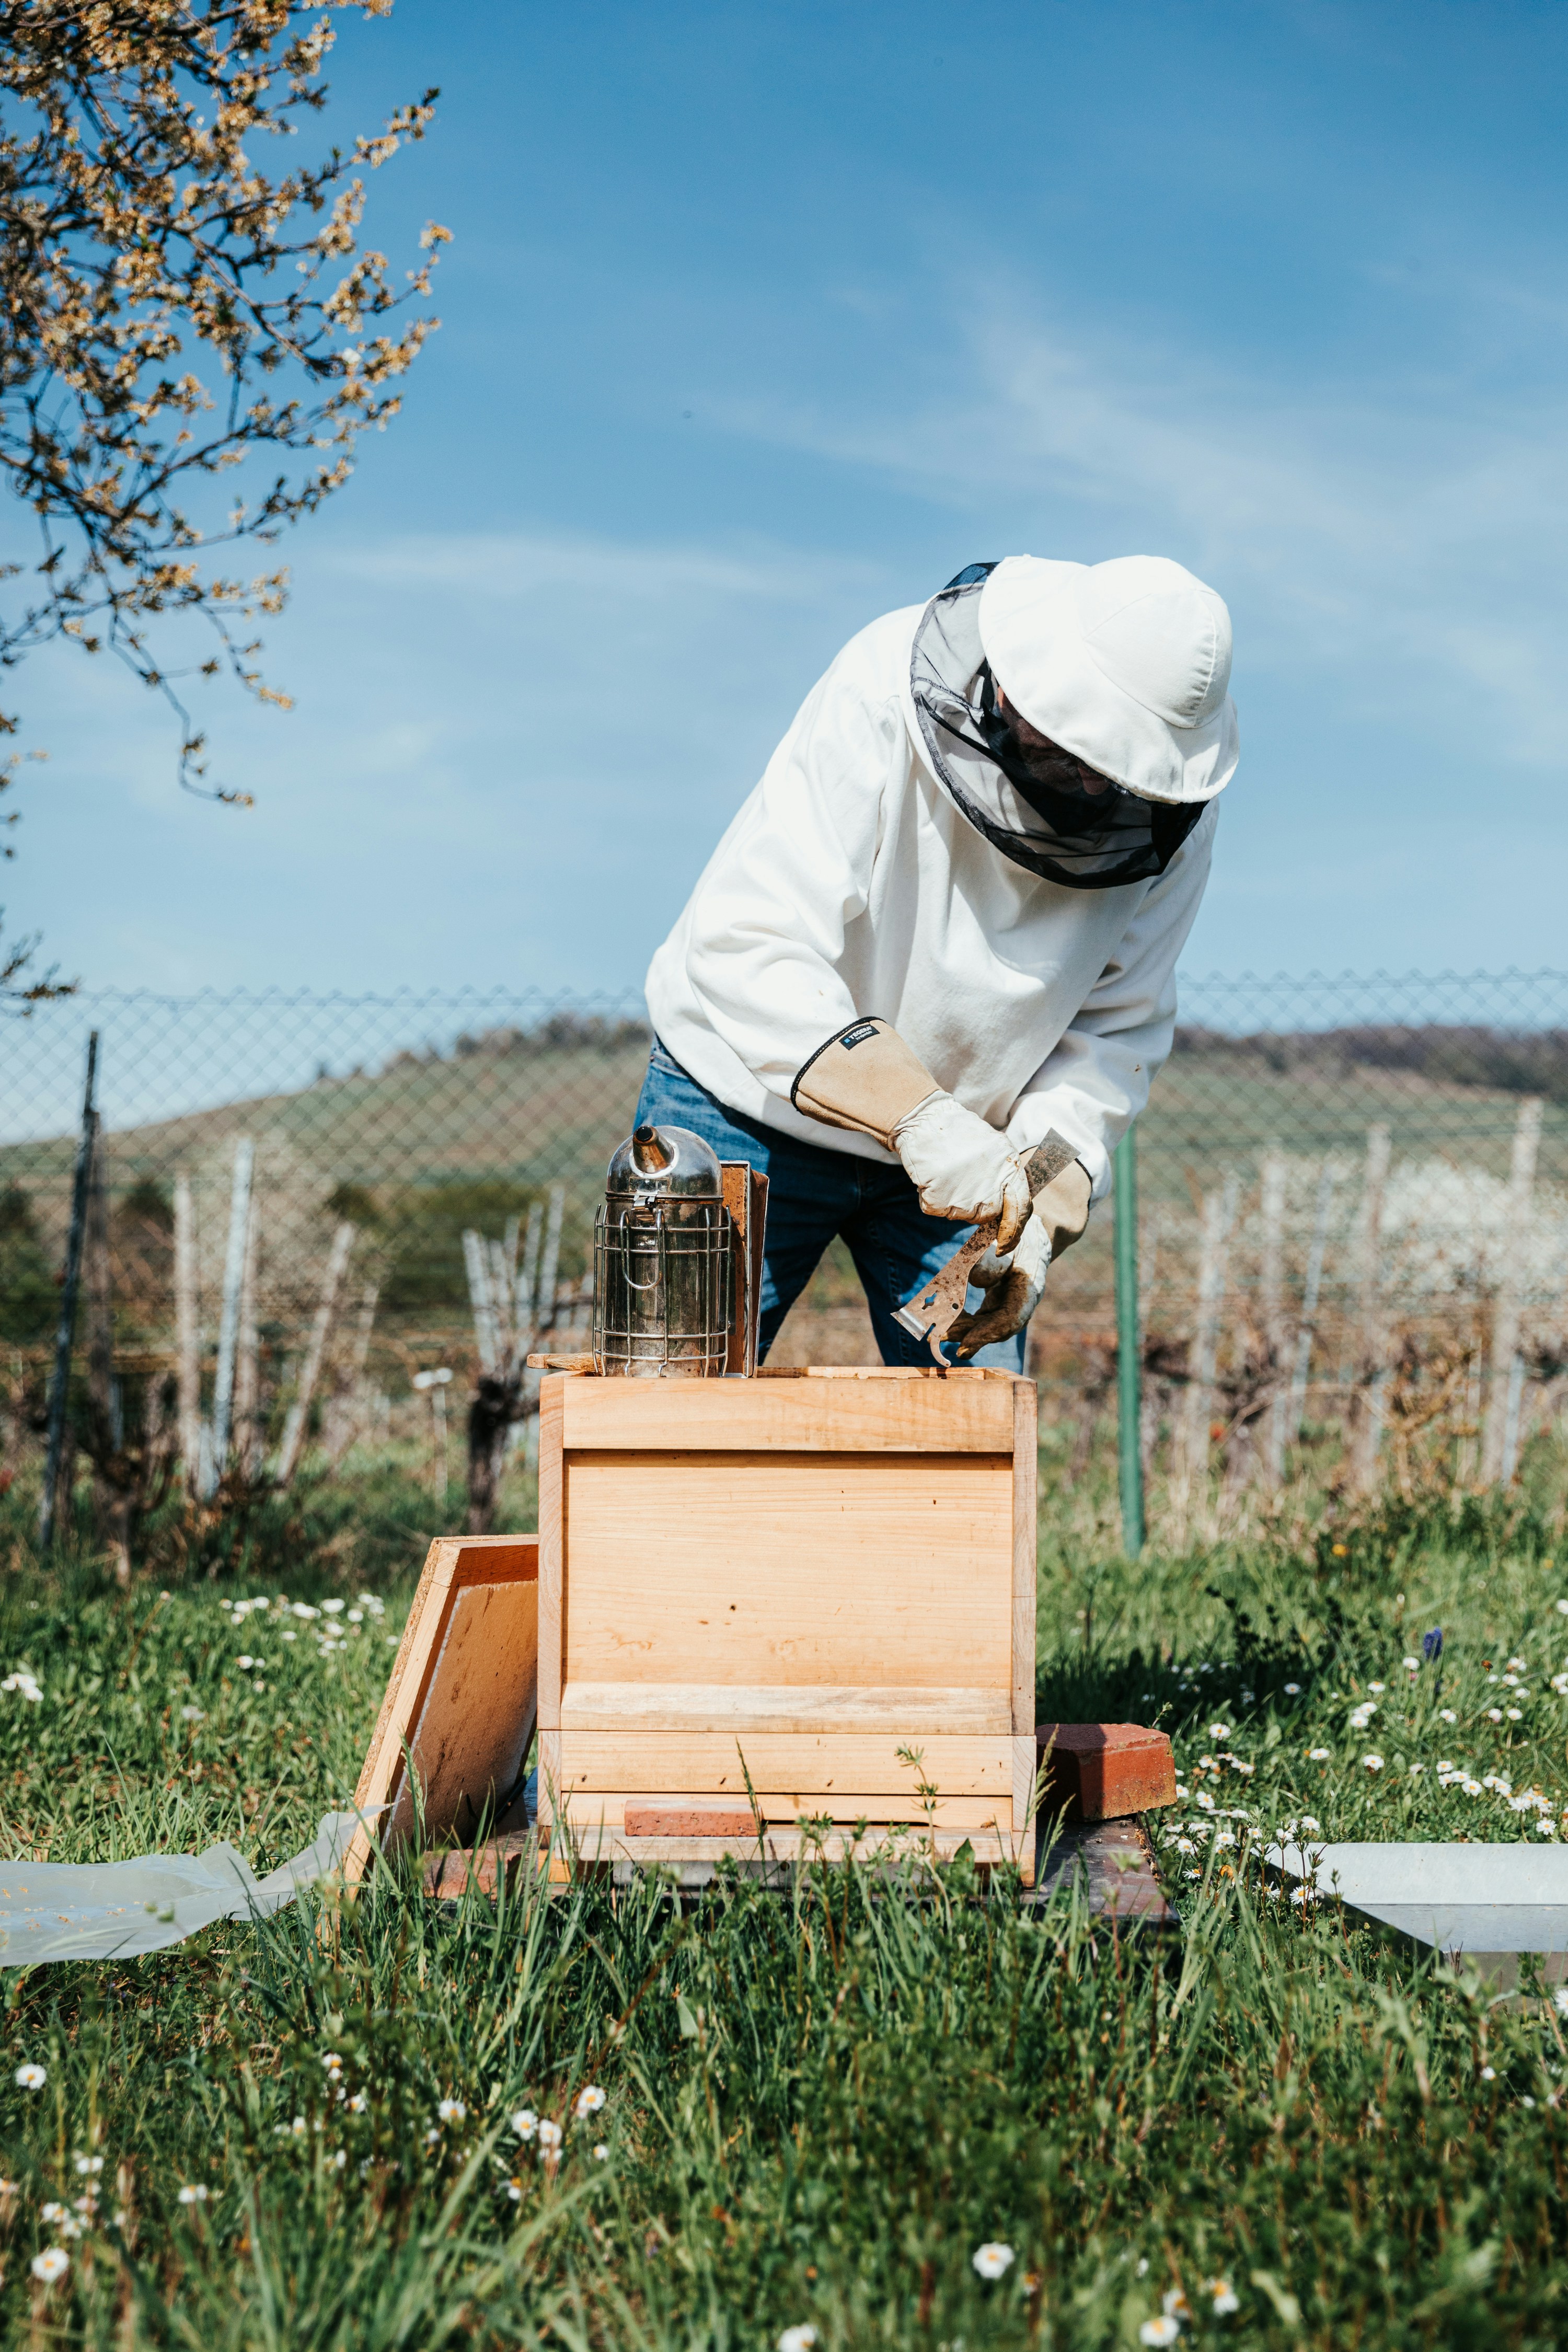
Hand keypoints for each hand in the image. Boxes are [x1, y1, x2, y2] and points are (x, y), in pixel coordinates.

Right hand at [892, 1093, 1031, 1248]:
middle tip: (963, 1180)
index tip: (1006, 1244)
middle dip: (976, 1205)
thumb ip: (1007, 1176)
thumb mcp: (997, 1147)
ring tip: (949, 1173)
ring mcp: (964, 1198)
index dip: (1014, 1231)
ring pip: (961, 1214)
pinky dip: (933, 1198)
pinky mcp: (938, 1202)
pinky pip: (938, 1210)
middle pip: (987, 1215)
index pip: (1022, 1209)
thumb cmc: (961, 1134)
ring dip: (954, 1200)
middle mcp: (990, 1188)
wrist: (925, 1123)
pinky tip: (935, 1176)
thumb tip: (1012, 1208)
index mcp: (1009, 1170)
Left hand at [948, 1209, 1051, 1359]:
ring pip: (989, 1326)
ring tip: (940, 1332)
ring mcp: (1011, 1305)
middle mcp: (1023, 1302)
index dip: (988, 1333)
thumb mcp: (1008, 1239)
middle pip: (998, 1328)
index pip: (1011, 1319)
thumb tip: (974, 1278)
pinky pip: (982, 1319)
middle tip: (941, 1338)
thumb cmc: (1019, 1234)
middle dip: (971, 1336)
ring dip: (965, 1331)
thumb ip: (992, 1259)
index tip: (965, 1343)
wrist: (1031, 1234)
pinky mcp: (998, 1304)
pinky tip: (947, 1321)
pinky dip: (965, 1322)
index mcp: (1030, 1287)